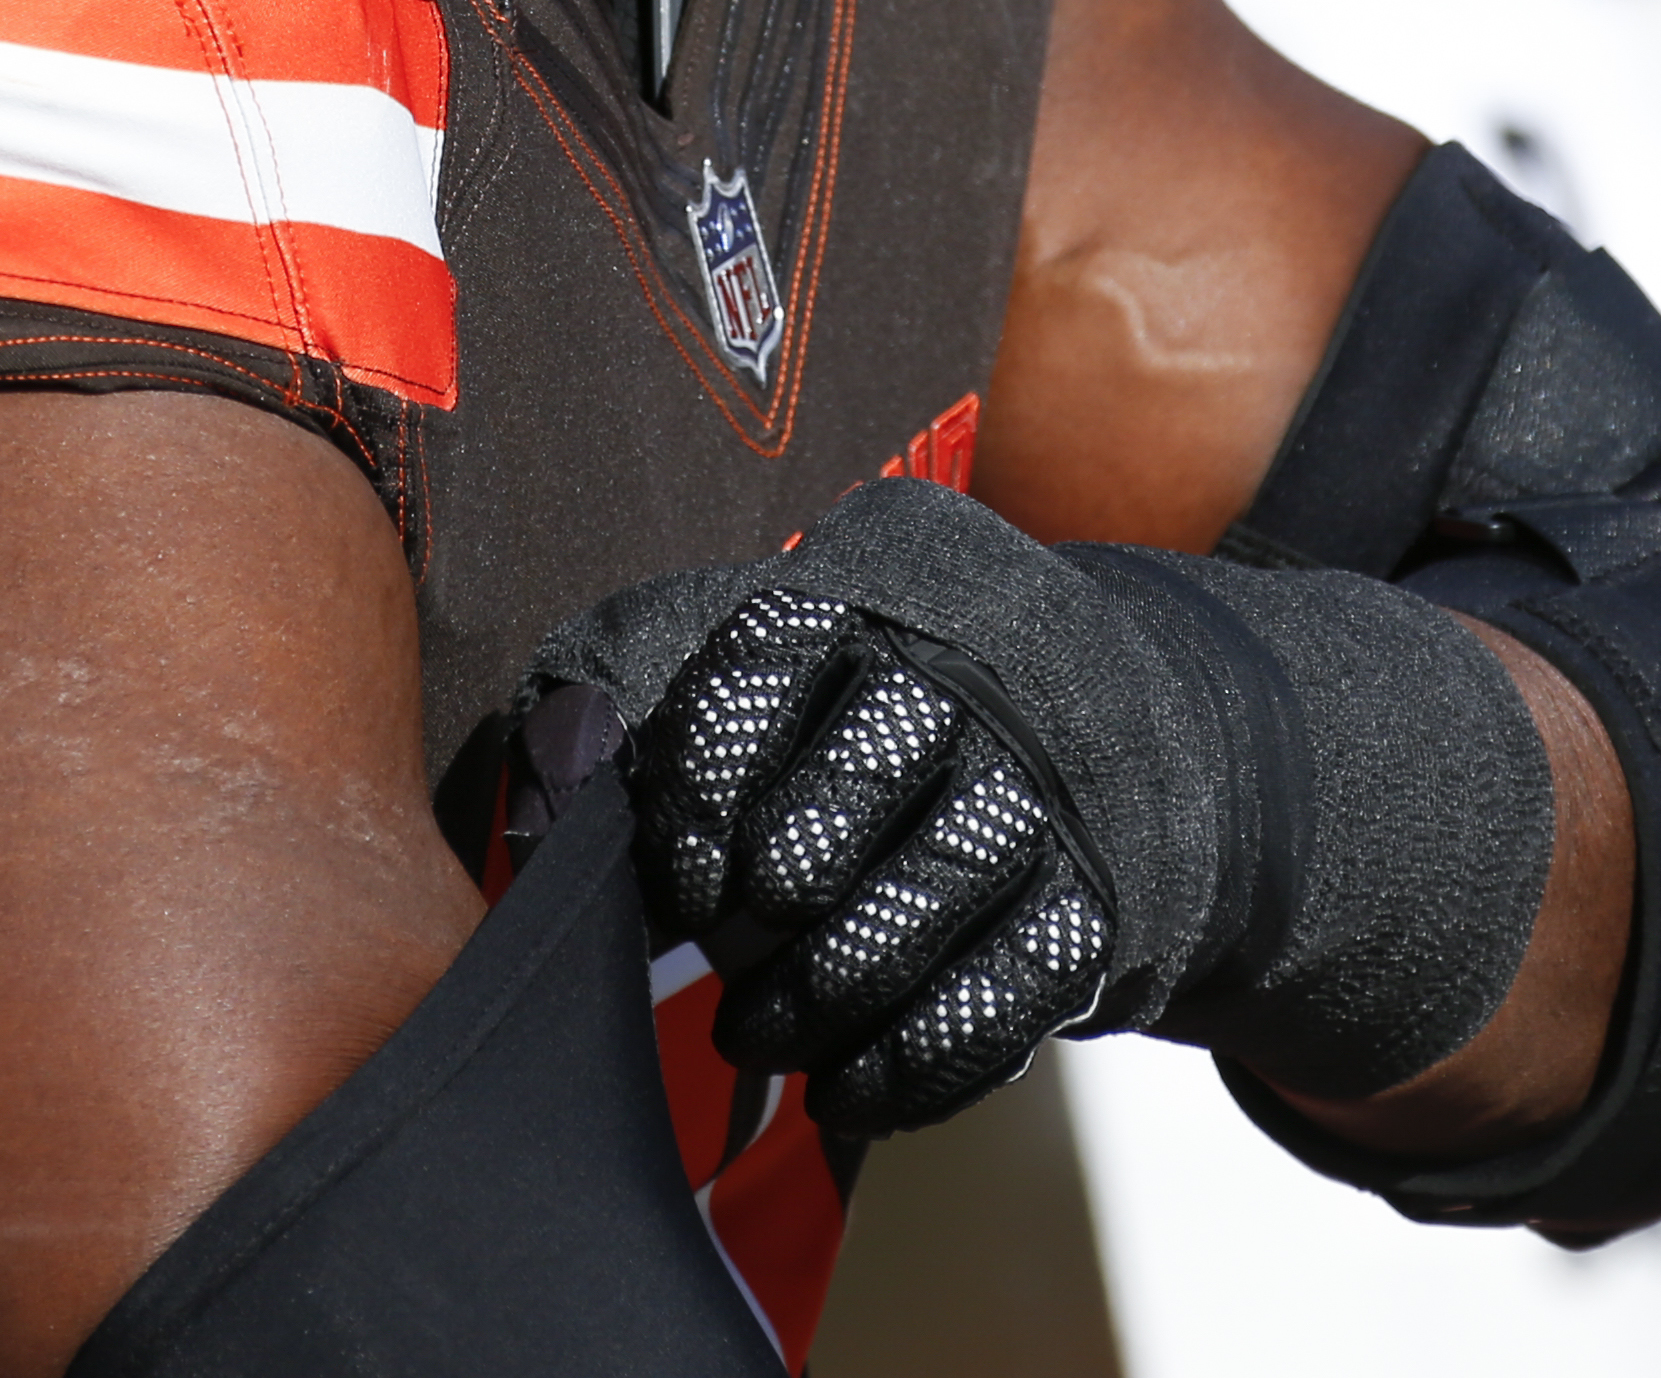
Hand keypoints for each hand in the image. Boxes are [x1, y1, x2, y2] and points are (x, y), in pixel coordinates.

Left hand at [630, 573, 1114, 1132]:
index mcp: (872, 571)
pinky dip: (912, 1060)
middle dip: (770, 890)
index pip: (765, 661)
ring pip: (928, 891)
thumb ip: (630, 674)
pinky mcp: (1101, 895)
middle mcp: (976, 657)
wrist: (1095, 734)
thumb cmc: (862, 697)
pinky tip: (846, 1088)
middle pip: (860, 773)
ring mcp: (1052, 775)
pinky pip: (1009, 993)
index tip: (674, 880)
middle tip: (718, 950)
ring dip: (823, 993)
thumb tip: (558, 756)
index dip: (698, 787)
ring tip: (755, 1035)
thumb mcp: (756, 640)